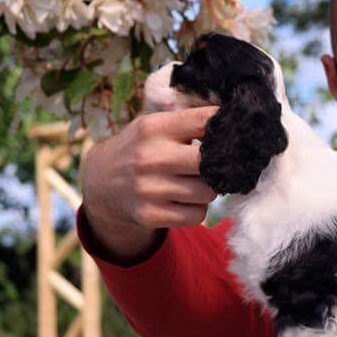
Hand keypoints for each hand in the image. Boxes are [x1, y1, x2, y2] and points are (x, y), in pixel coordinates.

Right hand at [80, 106, 219, 261]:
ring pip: (208, 192)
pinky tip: (184, 200)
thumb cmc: (141, 149)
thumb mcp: (155, 126)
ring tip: (194, 181)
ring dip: (208, 188)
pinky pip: (197, 215)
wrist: (102, 182)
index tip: (231, 131)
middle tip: (213, 164)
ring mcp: (149, 189)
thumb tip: (234, 121)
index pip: (205, 121)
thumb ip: (189, 122)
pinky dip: (197, 209)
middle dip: (217, 164)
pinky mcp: (151, 215)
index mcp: (154, 128)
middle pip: (210, 163)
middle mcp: (151, 157)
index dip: (225, 125)